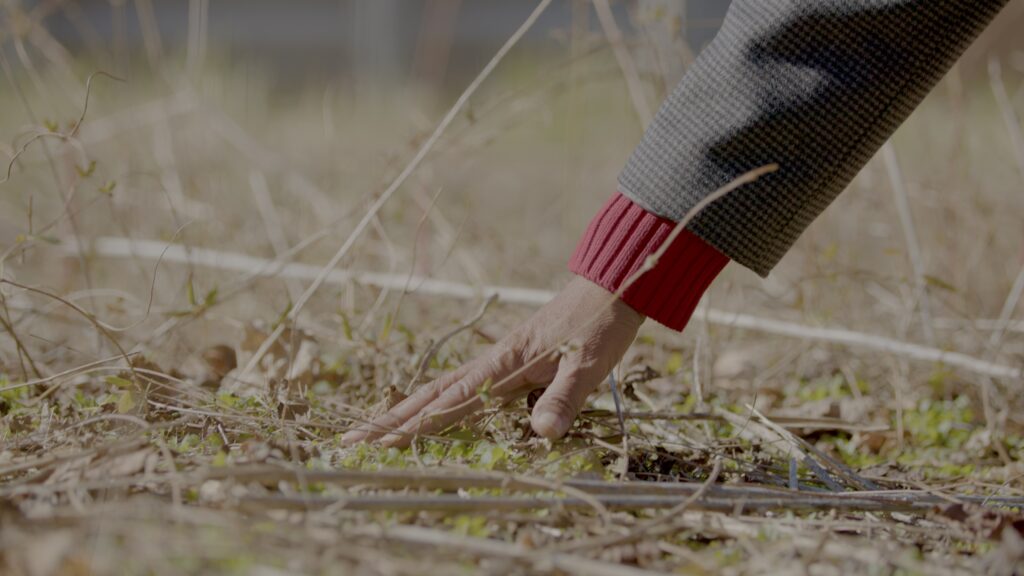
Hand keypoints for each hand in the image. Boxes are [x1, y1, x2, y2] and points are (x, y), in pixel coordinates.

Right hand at [341, 276, 644, 446]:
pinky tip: (427, 413)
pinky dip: (435, 402)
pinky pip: (462, 387)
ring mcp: (498, 362)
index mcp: (506, 362)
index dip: (418, 424)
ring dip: (406, 411)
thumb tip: (541, 434)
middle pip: (432, 394)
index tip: (382, 442)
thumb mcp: (590, 364)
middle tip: (350, 440)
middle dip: (392, 419)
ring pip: (441, 390)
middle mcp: (493, 362)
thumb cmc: (601, 325)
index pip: (452, 400)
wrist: (610, 287)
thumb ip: (565, 399)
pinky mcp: (510, 363)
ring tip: (374, 430)